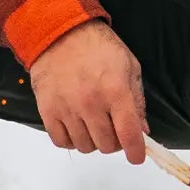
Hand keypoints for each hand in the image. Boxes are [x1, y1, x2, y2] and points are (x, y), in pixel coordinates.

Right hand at [26, 19, 148, 164]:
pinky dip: (72, 140)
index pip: (128, 133)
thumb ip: (137, 100)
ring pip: (85, 146)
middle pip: (106, 145)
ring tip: (93, 124)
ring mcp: (67, 108)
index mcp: (115, 90)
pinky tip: (76, 126)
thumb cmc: (98, 47)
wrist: (59, 32)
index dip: (135, 151)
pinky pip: (61, 142)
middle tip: (114, 129)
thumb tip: (142, 130)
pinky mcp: (47, 110)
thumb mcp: (128, 66)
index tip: (136, 156)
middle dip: (115, 142)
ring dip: (93, 140)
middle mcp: (90, 103)